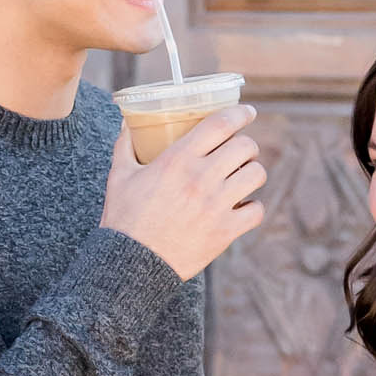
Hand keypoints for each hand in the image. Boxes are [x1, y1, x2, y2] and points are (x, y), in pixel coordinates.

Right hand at [101, 108, 264, 282]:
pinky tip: (243, 206)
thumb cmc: (124, 218)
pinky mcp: (225, 231)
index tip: (248, 111)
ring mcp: (216, 206)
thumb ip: (125, 144)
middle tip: (241, 149)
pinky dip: (253, 207)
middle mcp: (201, 179)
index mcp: (178, 159)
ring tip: (243, 176)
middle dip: (246, 144)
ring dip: (252, 172)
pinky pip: (257, 211)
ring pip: (256, 175)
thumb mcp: (119, 175)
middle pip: (245, 146)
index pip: (220, 124)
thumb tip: (127, 121)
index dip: (240, 113)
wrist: (131, 263)